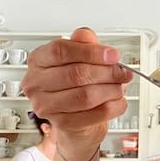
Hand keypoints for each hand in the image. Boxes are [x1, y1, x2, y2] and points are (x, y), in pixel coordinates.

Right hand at [21, 27, 131, 157]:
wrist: (74, 118)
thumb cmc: (74, 83)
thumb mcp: (79, 57)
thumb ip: (83, 43)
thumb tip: (86, 36)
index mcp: (38, 60)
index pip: (61, 51)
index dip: (91, 52)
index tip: (113, 55)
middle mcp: (36, 83)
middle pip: (76, 74)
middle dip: (107, 72)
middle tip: (123, 72)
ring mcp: (46, 105)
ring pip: (86, 95)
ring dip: (111, 90)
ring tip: (120, 86)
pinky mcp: (62, 124)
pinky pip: (95, 114)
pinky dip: (113, 106)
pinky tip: (118, 101)